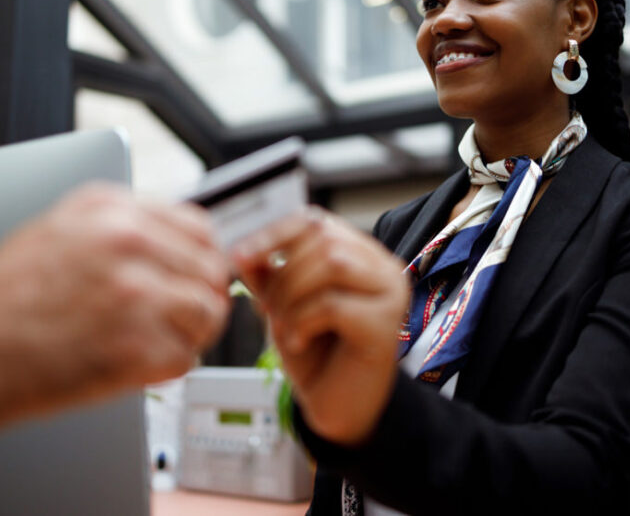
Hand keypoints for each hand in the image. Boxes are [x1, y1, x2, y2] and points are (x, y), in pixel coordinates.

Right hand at [0, 183, 230, 428]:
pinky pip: (185, 356)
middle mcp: (128, 241)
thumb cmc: (4, 297)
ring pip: (206, 312)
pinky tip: (137, 363)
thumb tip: (176, 240)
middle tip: (183, 317)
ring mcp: (135, 294)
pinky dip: (167, 366)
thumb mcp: (59, 229)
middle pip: (210, 269)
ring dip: (190, 332)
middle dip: (201, 296)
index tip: (196, 275)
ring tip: (158, 341)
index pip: (197, 226)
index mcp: (110, 209)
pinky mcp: (135, 346)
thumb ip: (121, 225)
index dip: (202, 257)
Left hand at [233, 208, 408, 445]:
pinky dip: (303, 321)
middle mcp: (381, 267)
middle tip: (267, 306)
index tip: (239, 253)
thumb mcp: (282, 305)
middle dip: (283, 273)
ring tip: (285, 324)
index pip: (316, 221)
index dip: (275, 232)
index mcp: (357, 254)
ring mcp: (390, 293)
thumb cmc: (315, 355)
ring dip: (293, 295)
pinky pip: (335, 304)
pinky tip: (299, 342)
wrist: (338, 409)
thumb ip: (267, 274)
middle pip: (324, 239)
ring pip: (333, 263)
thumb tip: (242, 247)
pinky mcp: (387, 324)